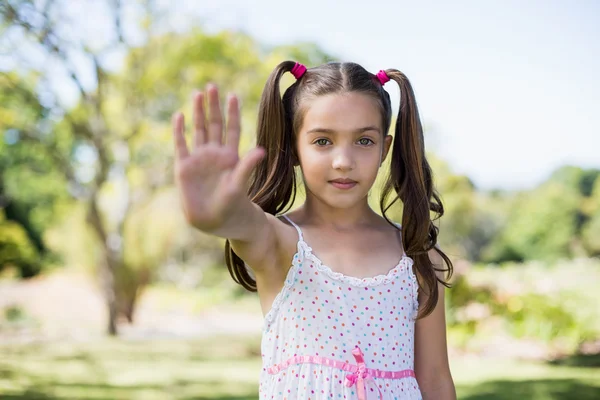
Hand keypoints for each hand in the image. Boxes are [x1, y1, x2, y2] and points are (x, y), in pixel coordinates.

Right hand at [172, 84, 264, 230]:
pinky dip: (180, 131)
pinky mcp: (184, 167)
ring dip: (198, 113)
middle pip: (214, 124)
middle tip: (212, 86)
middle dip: (213, 106)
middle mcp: (215, 154)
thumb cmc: (232, 205)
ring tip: (198, 94)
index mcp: (231, 156)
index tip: (233, 95)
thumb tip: (261, 150)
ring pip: (198, 130)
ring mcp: (199, 159)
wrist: (215, 221)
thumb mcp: (240, 184)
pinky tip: (180, 116)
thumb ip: (247, 166)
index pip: (232, 129)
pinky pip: (181, 145)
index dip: (232, 113)